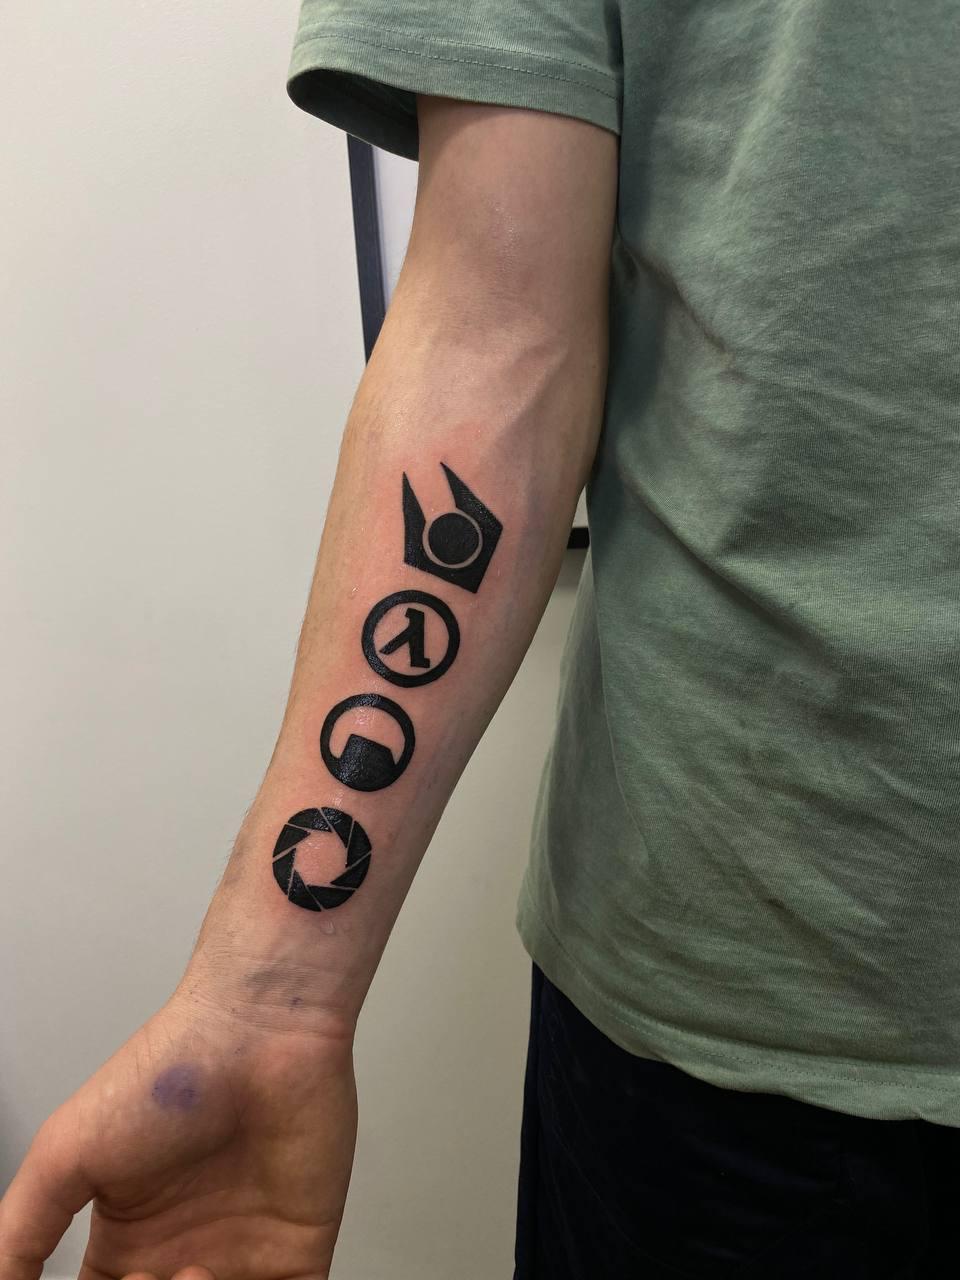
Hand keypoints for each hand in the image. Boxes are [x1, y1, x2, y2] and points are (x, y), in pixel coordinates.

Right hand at [0, 988, 357, 1279]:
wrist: (257, 1031)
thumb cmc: (165, 1074)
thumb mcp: (66, 1150)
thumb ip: (22, 1229)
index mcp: (128, 1247)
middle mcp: (186, 1261)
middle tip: (148, 1278)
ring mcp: (246, 1262)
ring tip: (195, 1272)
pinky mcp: (301, 1255)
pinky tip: (226, 1277)